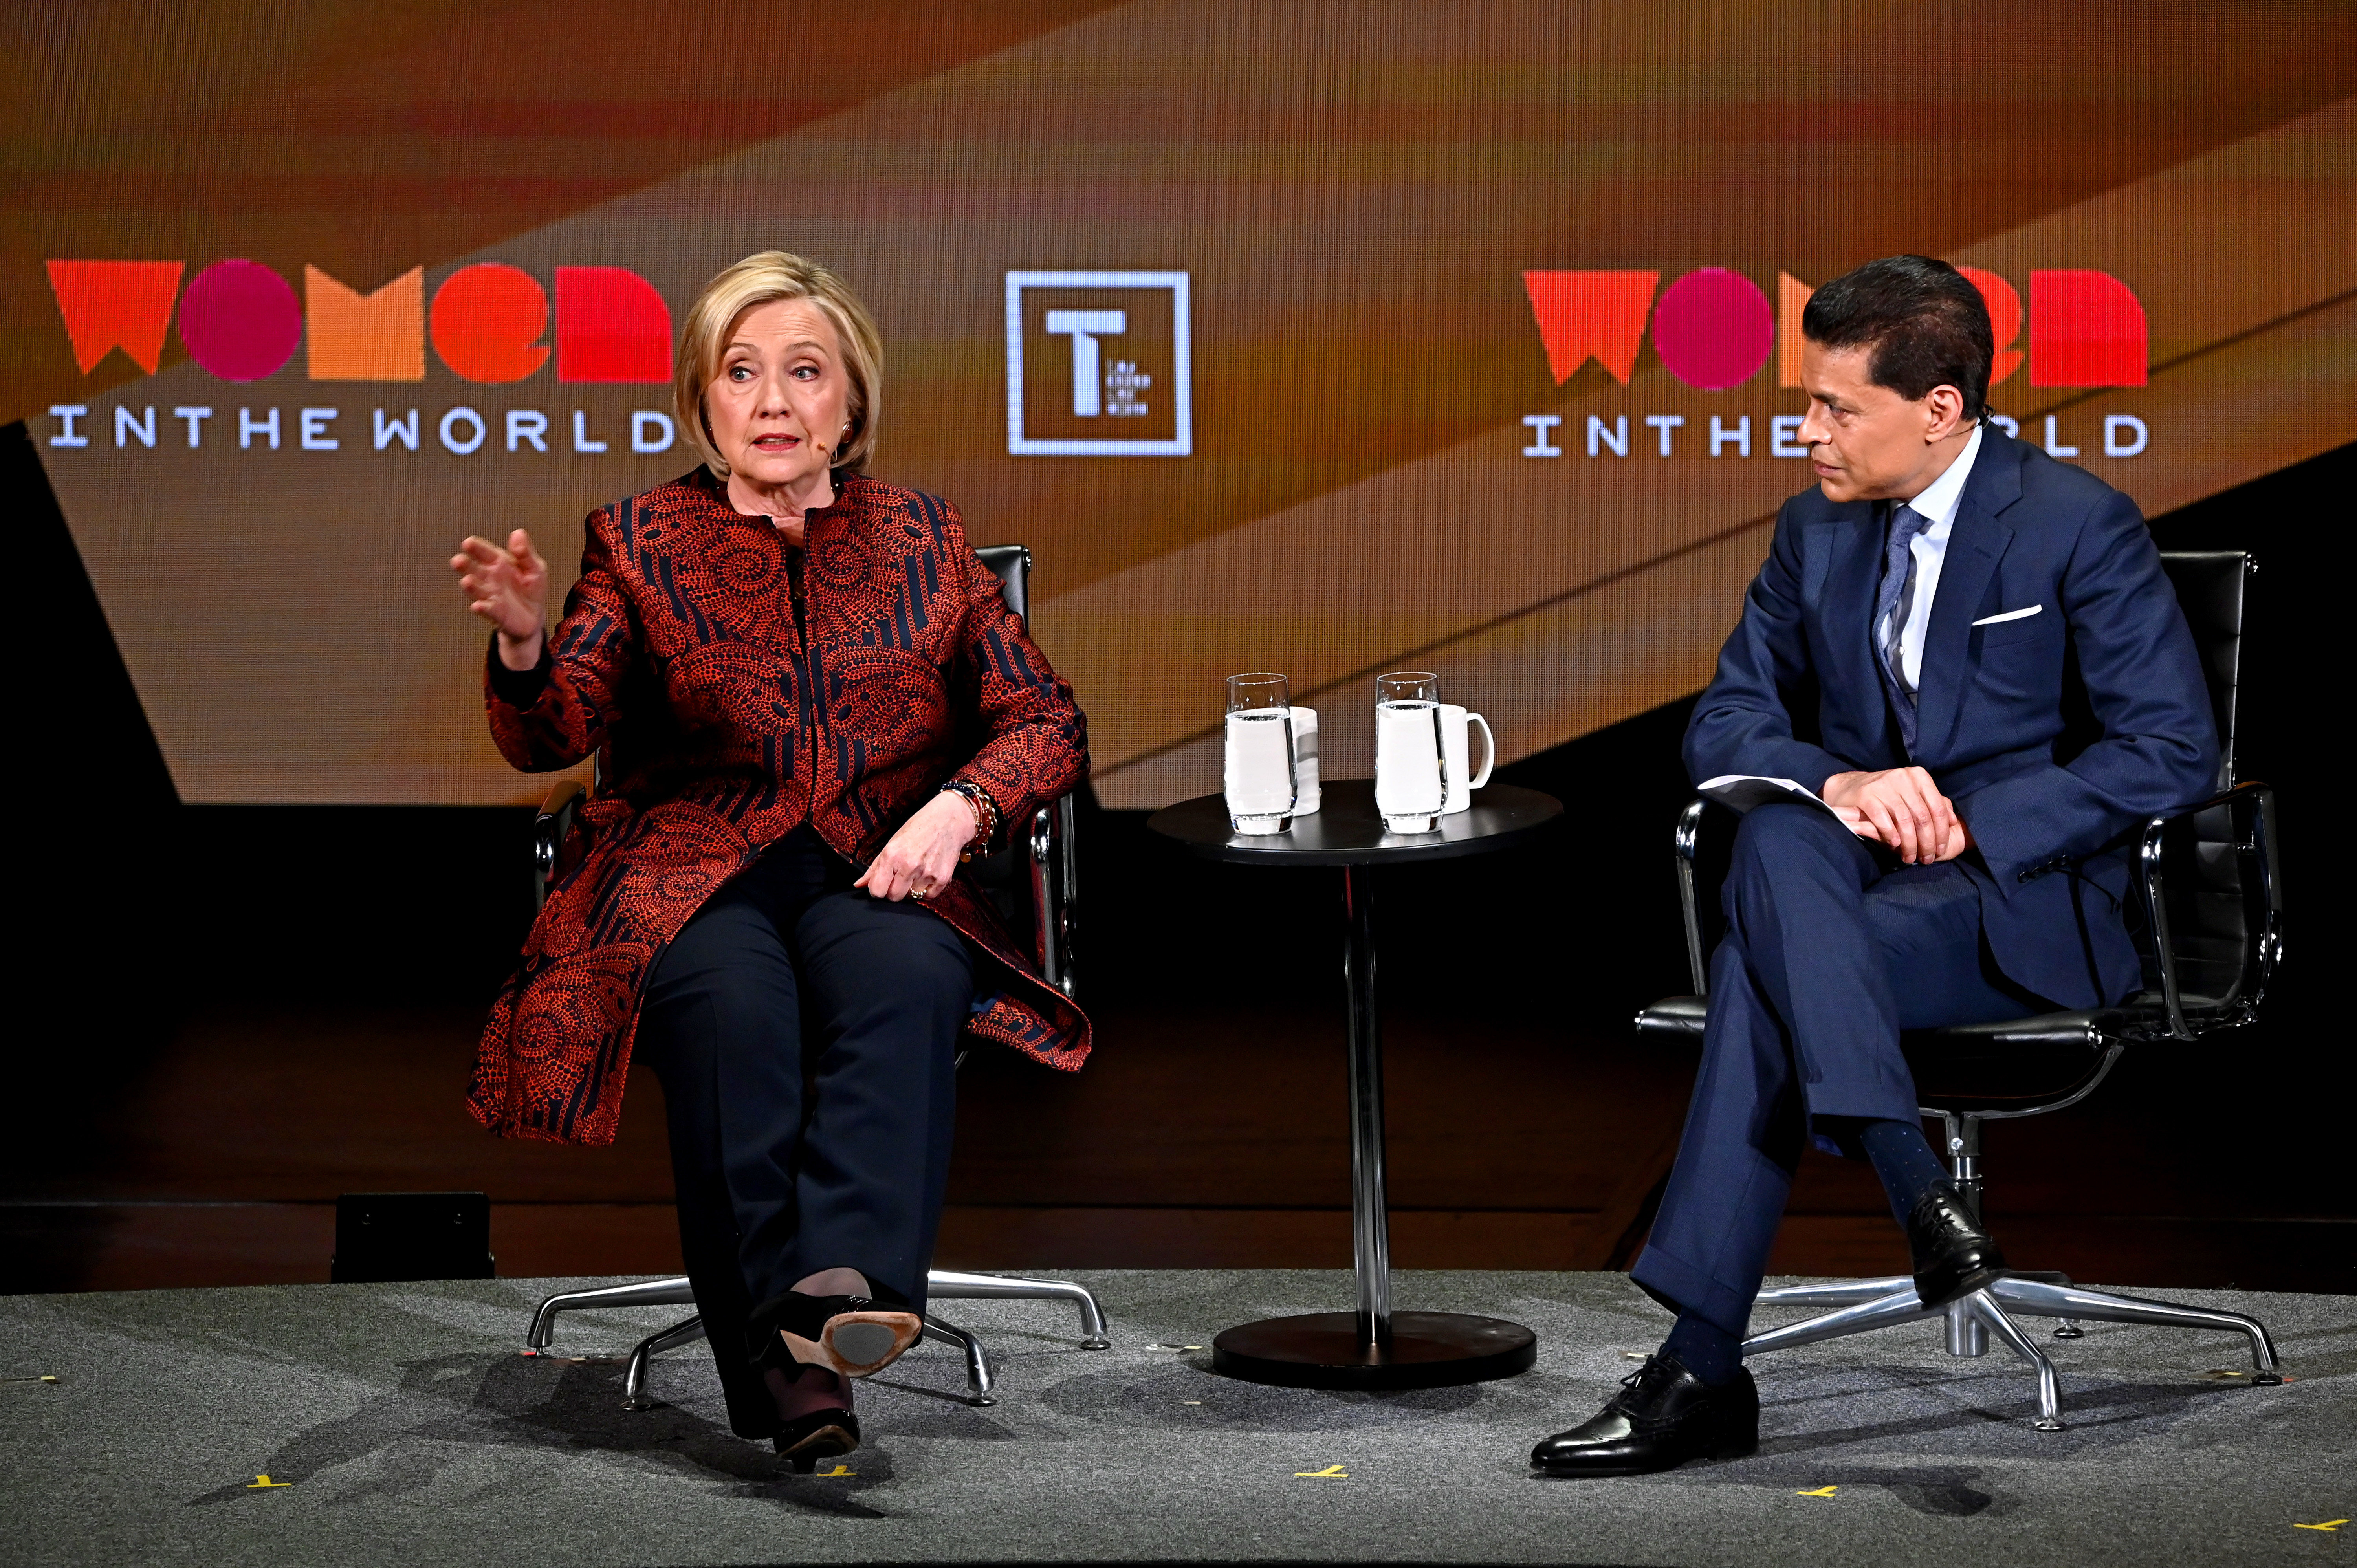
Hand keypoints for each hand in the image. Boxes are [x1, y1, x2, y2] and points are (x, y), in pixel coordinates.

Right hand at [452, 529, 547, 669]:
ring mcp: (490, 595)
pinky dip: (482, 608)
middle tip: (457, 561)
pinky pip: (487, 609)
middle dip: (464, 565)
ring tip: (466, 581)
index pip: (484, 552)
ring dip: (470, 586)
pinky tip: (478, 606)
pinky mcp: (495, 612)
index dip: (476, 547)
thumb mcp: (535, 568)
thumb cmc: (531, 589)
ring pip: (476, 589)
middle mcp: (489, 578)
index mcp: (498, 563)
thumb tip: (518, 533)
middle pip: (473, 569)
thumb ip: (525, 553)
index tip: (468, 543)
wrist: (534, 616)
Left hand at [854, 792, 979, 901]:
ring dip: (912, 888)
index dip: (878, 889)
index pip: (877, 890)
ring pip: (911, 897)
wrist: (949, 820)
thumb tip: (858, 885)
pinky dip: (927, 889)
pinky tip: (928, 873)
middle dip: (894, 890)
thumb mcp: (892, 843)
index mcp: (892, 855)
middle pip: (894, 897)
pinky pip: (929, 896)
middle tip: (900, 877)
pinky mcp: (943, 878)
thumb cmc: (918, 828)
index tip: (883, 883)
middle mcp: (908, 866)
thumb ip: (874, 867)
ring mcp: (927, 873)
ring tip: (917, 871)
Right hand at [1822, 766, 1965, 863]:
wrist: (1850, 787)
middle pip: (1922, 817)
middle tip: (1926, 859)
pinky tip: (1895, 844)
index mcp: (1918, 776)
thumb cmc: (1887, 794)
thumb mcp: (1912, 794)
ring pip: (1904, 821)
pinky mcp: (1866, 795)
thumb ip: (1933, 804)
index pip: (1937, 808)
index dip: (1942, 833)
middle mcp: (1903, 777)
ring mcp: (1884, 785)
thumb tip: (1953, 820)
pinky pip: (1883, 819)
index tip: (1940, 851)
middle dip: (1926, 843)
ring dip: (1909, 844)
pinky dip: (1891, 834)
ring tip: (1909, 857)